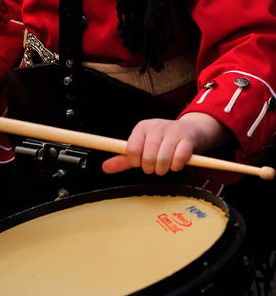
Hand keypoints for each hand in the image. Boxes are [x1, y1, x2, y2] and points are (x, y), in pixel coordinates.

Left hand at [102, 113, 229, 175]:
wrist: (192, 131)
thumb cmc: (164, 141)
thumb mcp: (143, 148)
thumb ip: (124, 159)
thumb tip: (105, 167)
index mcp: (142, 127)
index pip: (132, 149)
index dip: (136, 162)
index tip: (141, 163)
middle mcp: (156, 126)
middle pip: (147, 157)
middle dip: (150, 168)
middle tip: (155, 167)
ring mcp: (173, 131)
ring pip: (162, 159)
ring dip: (163, 169)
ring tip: (165, 166)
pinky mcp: (188, 139)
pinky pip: (179, 159)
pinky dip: (176, 166)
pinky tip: (176, 164)